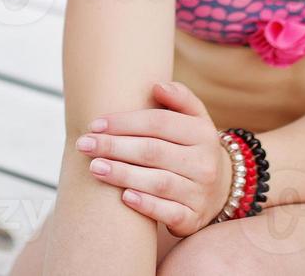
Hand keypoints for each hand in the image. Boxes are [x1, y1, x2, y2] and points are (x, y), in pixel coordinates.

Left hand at [74, 80, 236, 236]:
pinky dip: (146, 205)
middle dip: (114, 146)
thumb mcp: (194, 119)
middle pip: (153, 151)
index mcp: (202, 133)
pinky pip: (169, 213)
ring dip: (123, 174)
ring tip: (94, 167)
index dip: (124, 122)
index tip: (95, 124)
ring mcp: (200, 193)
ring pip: (158, 182)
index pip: (159, 123)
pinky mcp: (193, 219)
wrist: (220, 189)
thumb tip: (157, 85)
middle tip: (83, 144)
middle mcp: (204, 163)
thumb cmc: (192, 146)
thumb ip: (179, 97)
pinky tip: (123, 197)